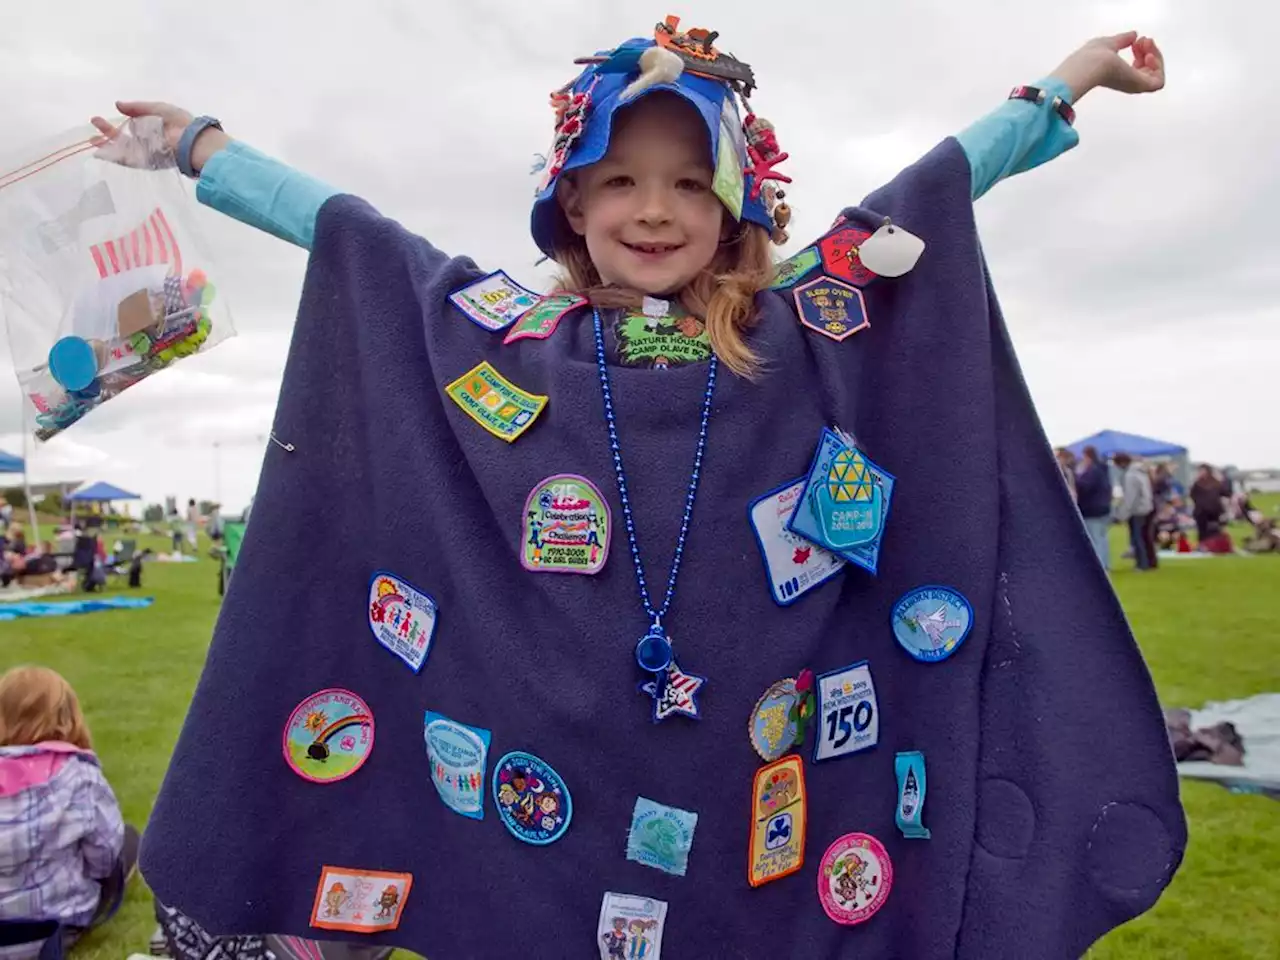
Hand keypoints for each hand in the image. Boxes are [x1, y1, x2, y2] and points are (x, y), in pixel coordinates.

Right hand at [90, 101, 228, 173]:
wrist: (194, 142)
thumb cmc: (182, 123)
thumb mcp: (159, 109)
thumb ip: (138, 108)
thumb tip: (117, 105)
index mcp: (151, 129)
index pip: (129, 126)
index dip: (114, 124)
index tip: (97, 119)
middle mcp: (148, 142)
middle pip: (123, 139)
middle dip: (107, 133)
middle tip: (94, 124)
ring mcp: (147, 154)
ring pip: (123, 150)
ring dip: (107, 146)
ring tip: (93, 140)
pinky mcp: (148, 163)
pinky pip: (129, 161)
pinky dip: (115, 158)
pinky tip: (101, 154)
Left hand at [1053, 32, 1165, 102]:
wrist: (1089, 64)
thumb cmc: (1092, 56)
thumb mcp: (1110, 43)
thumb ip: (1122, 40)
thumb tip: (1134, 35)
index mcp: (1117, 74)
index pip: (1138, 66)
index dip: (1142, 50)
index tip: (1138, 39)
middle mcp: (1126, 82)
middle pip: (1148, 69)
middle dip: (1149, 50)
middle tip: (1143, 40)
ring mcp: (1133, 86)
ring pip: (1155, 74)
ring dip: (1156, 55)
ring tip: (1145, 43)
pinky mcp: (1139, 87)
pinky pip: (1159, 82)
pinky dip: (1158, 67)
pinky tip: (1148, 55)